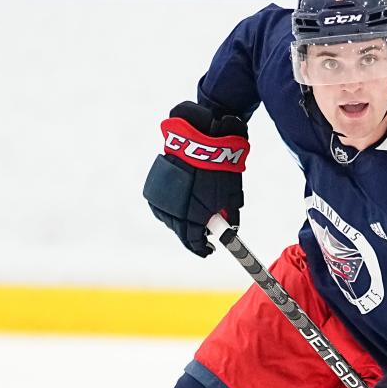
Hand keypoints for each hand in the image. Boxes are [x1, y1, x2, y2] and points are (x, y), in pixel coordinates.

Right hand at [142, 102, 248, 256]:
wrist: (200, 138)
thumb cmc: (220, 168)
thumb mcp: (231, 196)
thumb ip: (230, 217)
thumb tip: (230, 230)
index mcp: (192, 217)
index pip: (194, 242)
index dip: (202, 248)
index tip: (210, 250)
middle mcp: (173, 211)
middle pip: (180, 232)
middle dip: (192, 236)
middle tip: (203, 236)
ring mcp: (161, 198)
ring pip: (168, 219)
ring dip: (180, 222)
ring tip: (192, 219)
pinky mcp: (155, 186)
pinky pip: (161, 205)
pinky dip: (170, 209)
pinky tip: (180, 206)